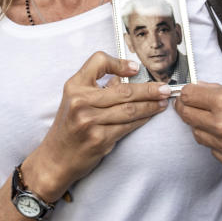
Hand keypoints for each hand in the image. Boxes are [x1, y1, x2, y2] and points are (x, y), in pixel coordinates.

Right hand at [23, 52, 171, 201]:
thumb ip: (97, 87)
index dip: (119, 63)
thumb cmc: (69, 127)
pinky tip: (150, 115)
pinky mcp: (99, 139)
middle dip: (149, 89)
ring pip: (130, 109)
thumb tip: (126, 77)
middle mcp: (80, 101)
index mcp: (74, 86)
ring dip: (151, 105)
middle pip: (123, 90)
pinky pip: (128, 126)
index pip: (99, 62)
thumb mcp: (75, 100)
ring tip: (163, 102)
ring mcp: (89, 121)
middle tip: (165, 88)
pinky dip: (142, 120)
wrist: (56, 158)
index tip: (135, 68)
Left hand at [173, 82, 221, 173]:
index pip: (187, 95)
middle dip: (189, 108)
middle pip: (186, 115)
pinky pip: (214, 151)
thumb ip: (220, 92)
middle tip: (196, 105)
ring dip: (202, 126)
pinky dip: (218, 144)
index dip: (187, 92)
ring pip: (198, 134)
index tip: (190, 93)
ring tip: (219, 121)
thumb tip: (198, 89)